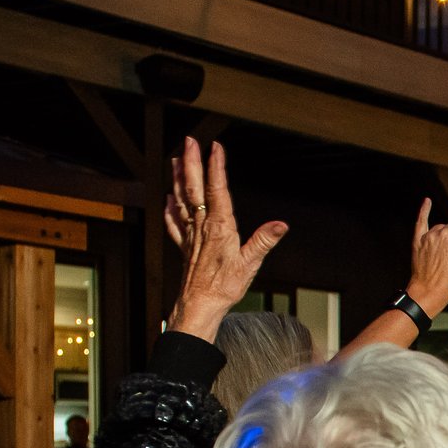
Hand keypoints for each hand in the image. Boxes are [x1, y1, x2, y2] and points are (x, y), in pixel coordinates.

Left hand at [163, 138, 286, 340]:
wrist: (199, 305)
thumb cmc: (224, 287)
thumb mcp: (250, 264)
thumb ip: (263, 241)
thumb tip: (280, 225)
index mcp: (219, 226)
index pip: (218, 189)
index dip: (216, 166)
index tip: (216, 147)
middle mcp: (202, 226)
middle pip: (193, 187)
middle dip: (192, 162)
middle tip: (189, 142)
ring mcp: (190, 235)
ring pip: (180, 199)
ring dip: (178, 178)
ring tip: (176, 160)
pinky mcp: (184, 246)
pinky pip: (174, 222)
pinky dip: (169, 208)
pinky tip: (167, 199)